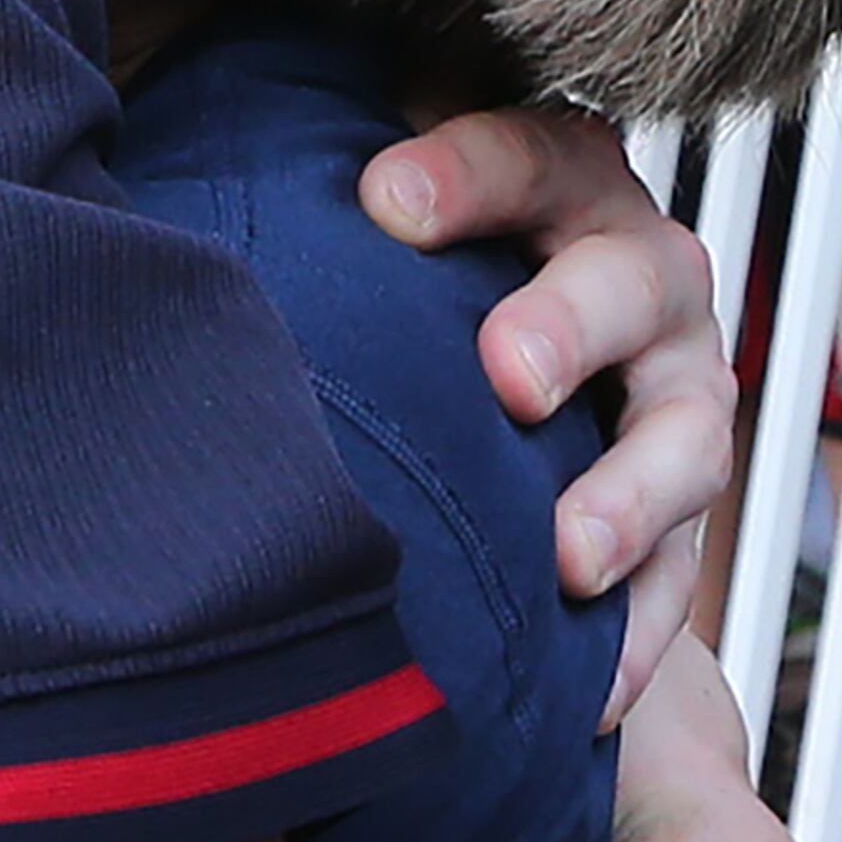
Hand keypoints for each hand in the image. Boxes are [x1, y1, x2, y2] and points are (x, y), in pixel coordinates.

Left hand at [362, 107, 731, 729]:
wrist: (466, 344)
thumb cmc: (392, 256)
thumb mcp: (364, 193)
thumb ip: (303, 168)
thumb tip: (157, 178)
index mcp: (555, 176)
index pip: (522, 153)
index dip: (464, 173)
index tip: (384, 201)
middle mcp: (633, 269)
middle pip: (622, 284)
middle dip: (567, 327)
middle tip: (504, 375)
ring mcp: (672, 383)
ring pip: (684, 433)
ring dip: (629, 496)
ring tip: (569, 555)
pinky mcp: (677, 494)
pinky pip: (680, 565)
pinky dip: (639, 628)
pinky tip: (594, 688)